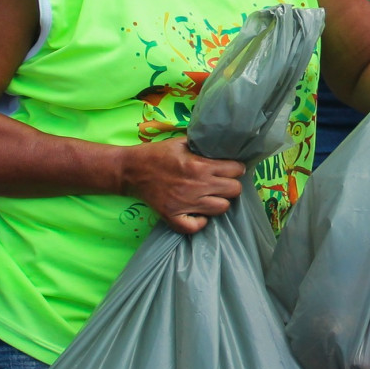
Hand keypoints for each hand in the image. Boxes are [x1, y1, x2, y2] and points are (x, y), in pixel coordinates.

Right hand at [119, 136, 245, 233]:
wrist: (132, 169)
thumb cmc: (158, 153)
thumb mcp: (182, 142)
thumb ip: (204, 145)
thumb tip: (224, 144)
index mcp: (200, 165)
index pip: (235, 170)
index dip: (236, 168)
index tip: (232, 168)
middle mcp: (197, 185)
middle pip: (234, 190)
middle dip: (232, 184)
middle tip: (223, 182)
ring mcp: (185, 203)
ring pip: (221, 208)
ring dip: (219, 201)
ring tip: (212, 196)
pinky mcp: (173, 216)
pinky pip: (196, 226)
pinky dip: (200, 222)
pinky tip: (199, 213)